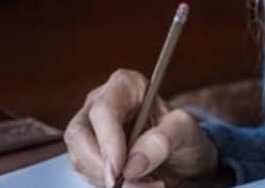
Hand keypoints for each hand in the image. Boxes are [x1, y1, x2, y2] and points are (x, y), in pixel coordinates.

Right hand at [65, 69, 218, 187]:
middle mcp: (100, 104)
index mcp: (125, 86)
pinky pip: (86, 173)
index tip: (119, 168)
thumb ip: (166, 138)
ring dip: (107, 179)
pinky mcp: (89, 154)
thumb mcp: (185, 131)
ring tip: (145, 182)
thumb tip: (135, 160)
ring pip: (78, 157)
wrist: (182, 160)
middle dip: (100, 164)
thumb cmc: (182, 136)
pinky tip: (134, 183)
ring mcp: (91, 130)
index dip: (108, 140)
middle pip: (79, 134)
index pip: (104, 110)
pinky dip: (106, 184)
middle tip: (123, 183)